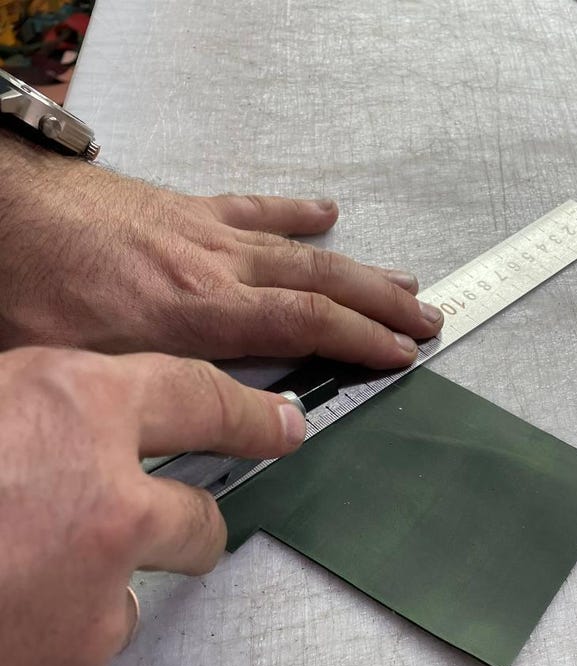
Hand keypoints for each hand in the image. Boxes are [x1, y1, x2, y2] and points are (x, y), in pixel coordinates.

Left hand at [0, 136, 441, 365]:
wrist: (1, 209)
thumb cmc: (33, 287)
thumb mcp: (91, 368)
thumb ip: (156, 397)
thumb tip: (198, 439)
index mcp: (200, 312)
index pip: (303, 326)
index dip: (360, 342)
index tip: (401, 356)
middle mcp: (216, 268)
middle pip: (320, 284)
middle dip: (381, 305)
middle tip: (427, 319)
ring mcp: (206, 234)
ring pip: (301, 249)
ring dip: (358, 267)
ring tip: (404, 281)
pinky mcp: (185, 210)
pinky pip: (254, 209)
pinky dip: (294, 212)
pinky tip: (326, 210)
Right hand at [0, 345, 306, 665]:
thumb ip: (19, 417)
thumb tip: (46, 425)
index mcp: (66, 407)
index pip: (196, 396)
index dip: (247, 411)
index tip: (281, 422)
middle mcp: (105, 495)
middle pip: (198, 514)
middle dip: (193, 525)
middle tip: (184, 529)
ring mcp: (99, 588)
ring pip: (136, 587)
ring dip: (102, 587)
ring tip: (29, 584)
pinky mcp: (79, 664)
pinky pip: (85, 642)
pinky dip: (55, 638)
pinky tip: (1, 627)